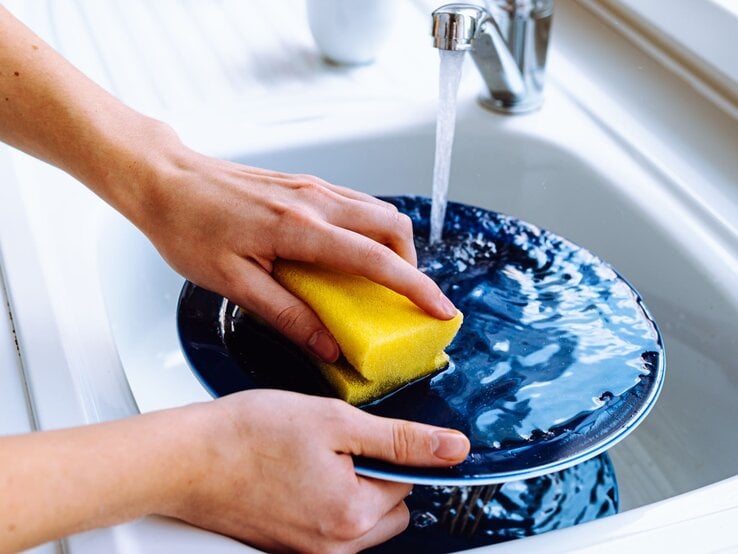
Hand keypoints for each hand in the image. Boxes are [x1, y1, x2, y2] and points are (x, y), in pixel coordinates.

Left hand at [126, 131, 456, 361]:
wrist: (166, 181)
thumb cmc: (189, 228)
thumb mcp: (234, 283)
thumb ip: (287, 315)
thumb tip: (328, 346)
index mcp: (299, 228)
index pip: (375, 259)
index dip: (415, 287)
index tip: (438, 309)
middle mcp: (315, 200)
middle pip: (392, 226)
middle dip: (412, 264)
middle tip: (406, 299)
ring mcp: (312, 187)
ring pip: (378, 212)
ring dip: (392, 246)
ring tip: (382, 282)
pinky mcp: (305, 184)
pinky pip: (356, 204)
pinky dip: (371, 230)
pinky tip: (351, 255)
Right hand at [165, 390, 469, 552]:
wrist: (186, 458)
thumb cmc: (248, 435)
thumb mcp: (336, 421)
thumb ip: (401, 439)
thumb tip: (453, 448)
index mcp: (352, 516)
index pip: (408, 485)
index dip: (387, 451)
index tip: (358, 436)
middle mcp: (334, 547)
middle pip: (390, 511)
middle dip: (376, 477)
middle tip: (335, 447)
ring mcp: (309, 552)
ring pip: (361, 521)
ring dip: (351, 489)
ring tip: (311, 460)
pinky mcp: (289, 548)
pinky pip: (330, 528)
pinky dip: (325, 501)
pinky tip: (296, 476)